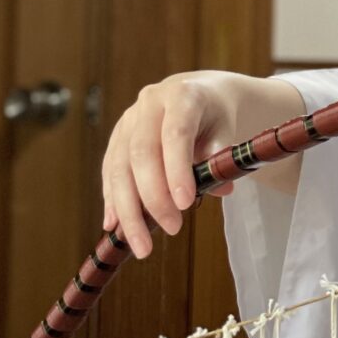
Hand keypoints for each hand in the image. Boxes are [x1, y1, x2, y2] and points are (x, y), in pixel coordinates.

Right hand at [101, 70, 300, 256]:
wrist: (196, 93)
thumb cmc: (216, 115)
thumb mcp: (228, 129)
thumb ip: (222, 157)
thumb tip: (221, 190)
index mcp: (181, 97)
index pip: (175, 134)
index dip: (177, 170)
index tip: (184, 204)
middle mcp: (148, 105)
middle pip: (141, 154)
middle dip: (153, 197)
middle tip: (172, 228)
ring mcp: (128, 121)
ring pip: (119, 167)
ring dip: (128, 209)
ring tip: (141, 244)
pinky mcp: (116, 138)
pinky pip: (110, 172)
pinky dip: (113, 201)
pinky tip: (115, 226)